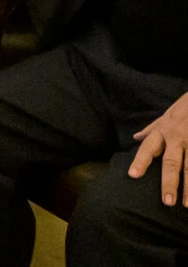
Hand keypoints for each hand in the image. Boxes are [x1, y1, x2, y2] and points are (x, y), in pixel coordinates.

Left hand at [132, 91, 187, 206]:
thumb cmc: (182, 110)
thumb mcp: (164, 117)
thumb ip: (151, 130)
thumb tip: (136, 137)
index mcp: (163, 132)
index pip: (148, 148)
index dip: (140, 161)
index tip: (133, 175)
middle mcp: (177, 139)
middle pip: (172, 163)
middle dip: (169, 183)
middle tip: (166, 202)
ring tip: (187, 205)